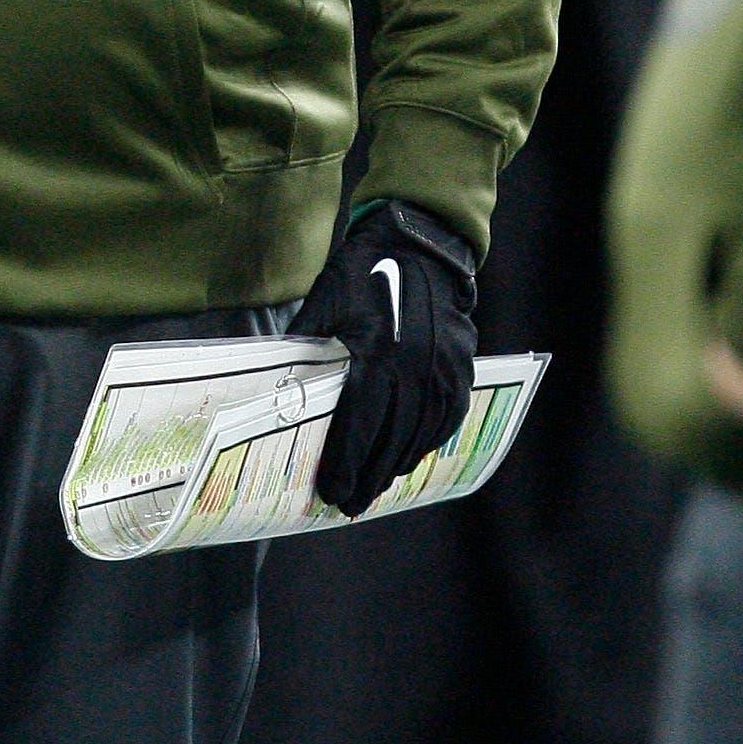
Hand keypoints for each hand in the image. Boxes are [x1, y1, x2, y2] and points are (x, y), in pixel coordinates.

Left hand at [291, 202, 479, 515]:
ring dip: (397, 466)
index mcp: (376, 352)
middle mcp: (414, 367)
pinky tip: (410, 457)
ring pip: (420, 433)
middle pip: (390, 438)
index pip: (358, 423)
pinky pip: (446, 416)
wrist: (420, 239)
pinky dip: (428, 441)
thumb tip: (281, 384)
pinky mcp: (461, 365)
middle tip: (350, 504)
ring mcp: (442, 367)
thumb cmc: (364, 267)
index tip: (331, 491)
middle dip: (368, 476)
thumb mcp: (325, 299)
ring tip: (376, 489)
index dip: (345, 462)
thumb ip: (305, 345)